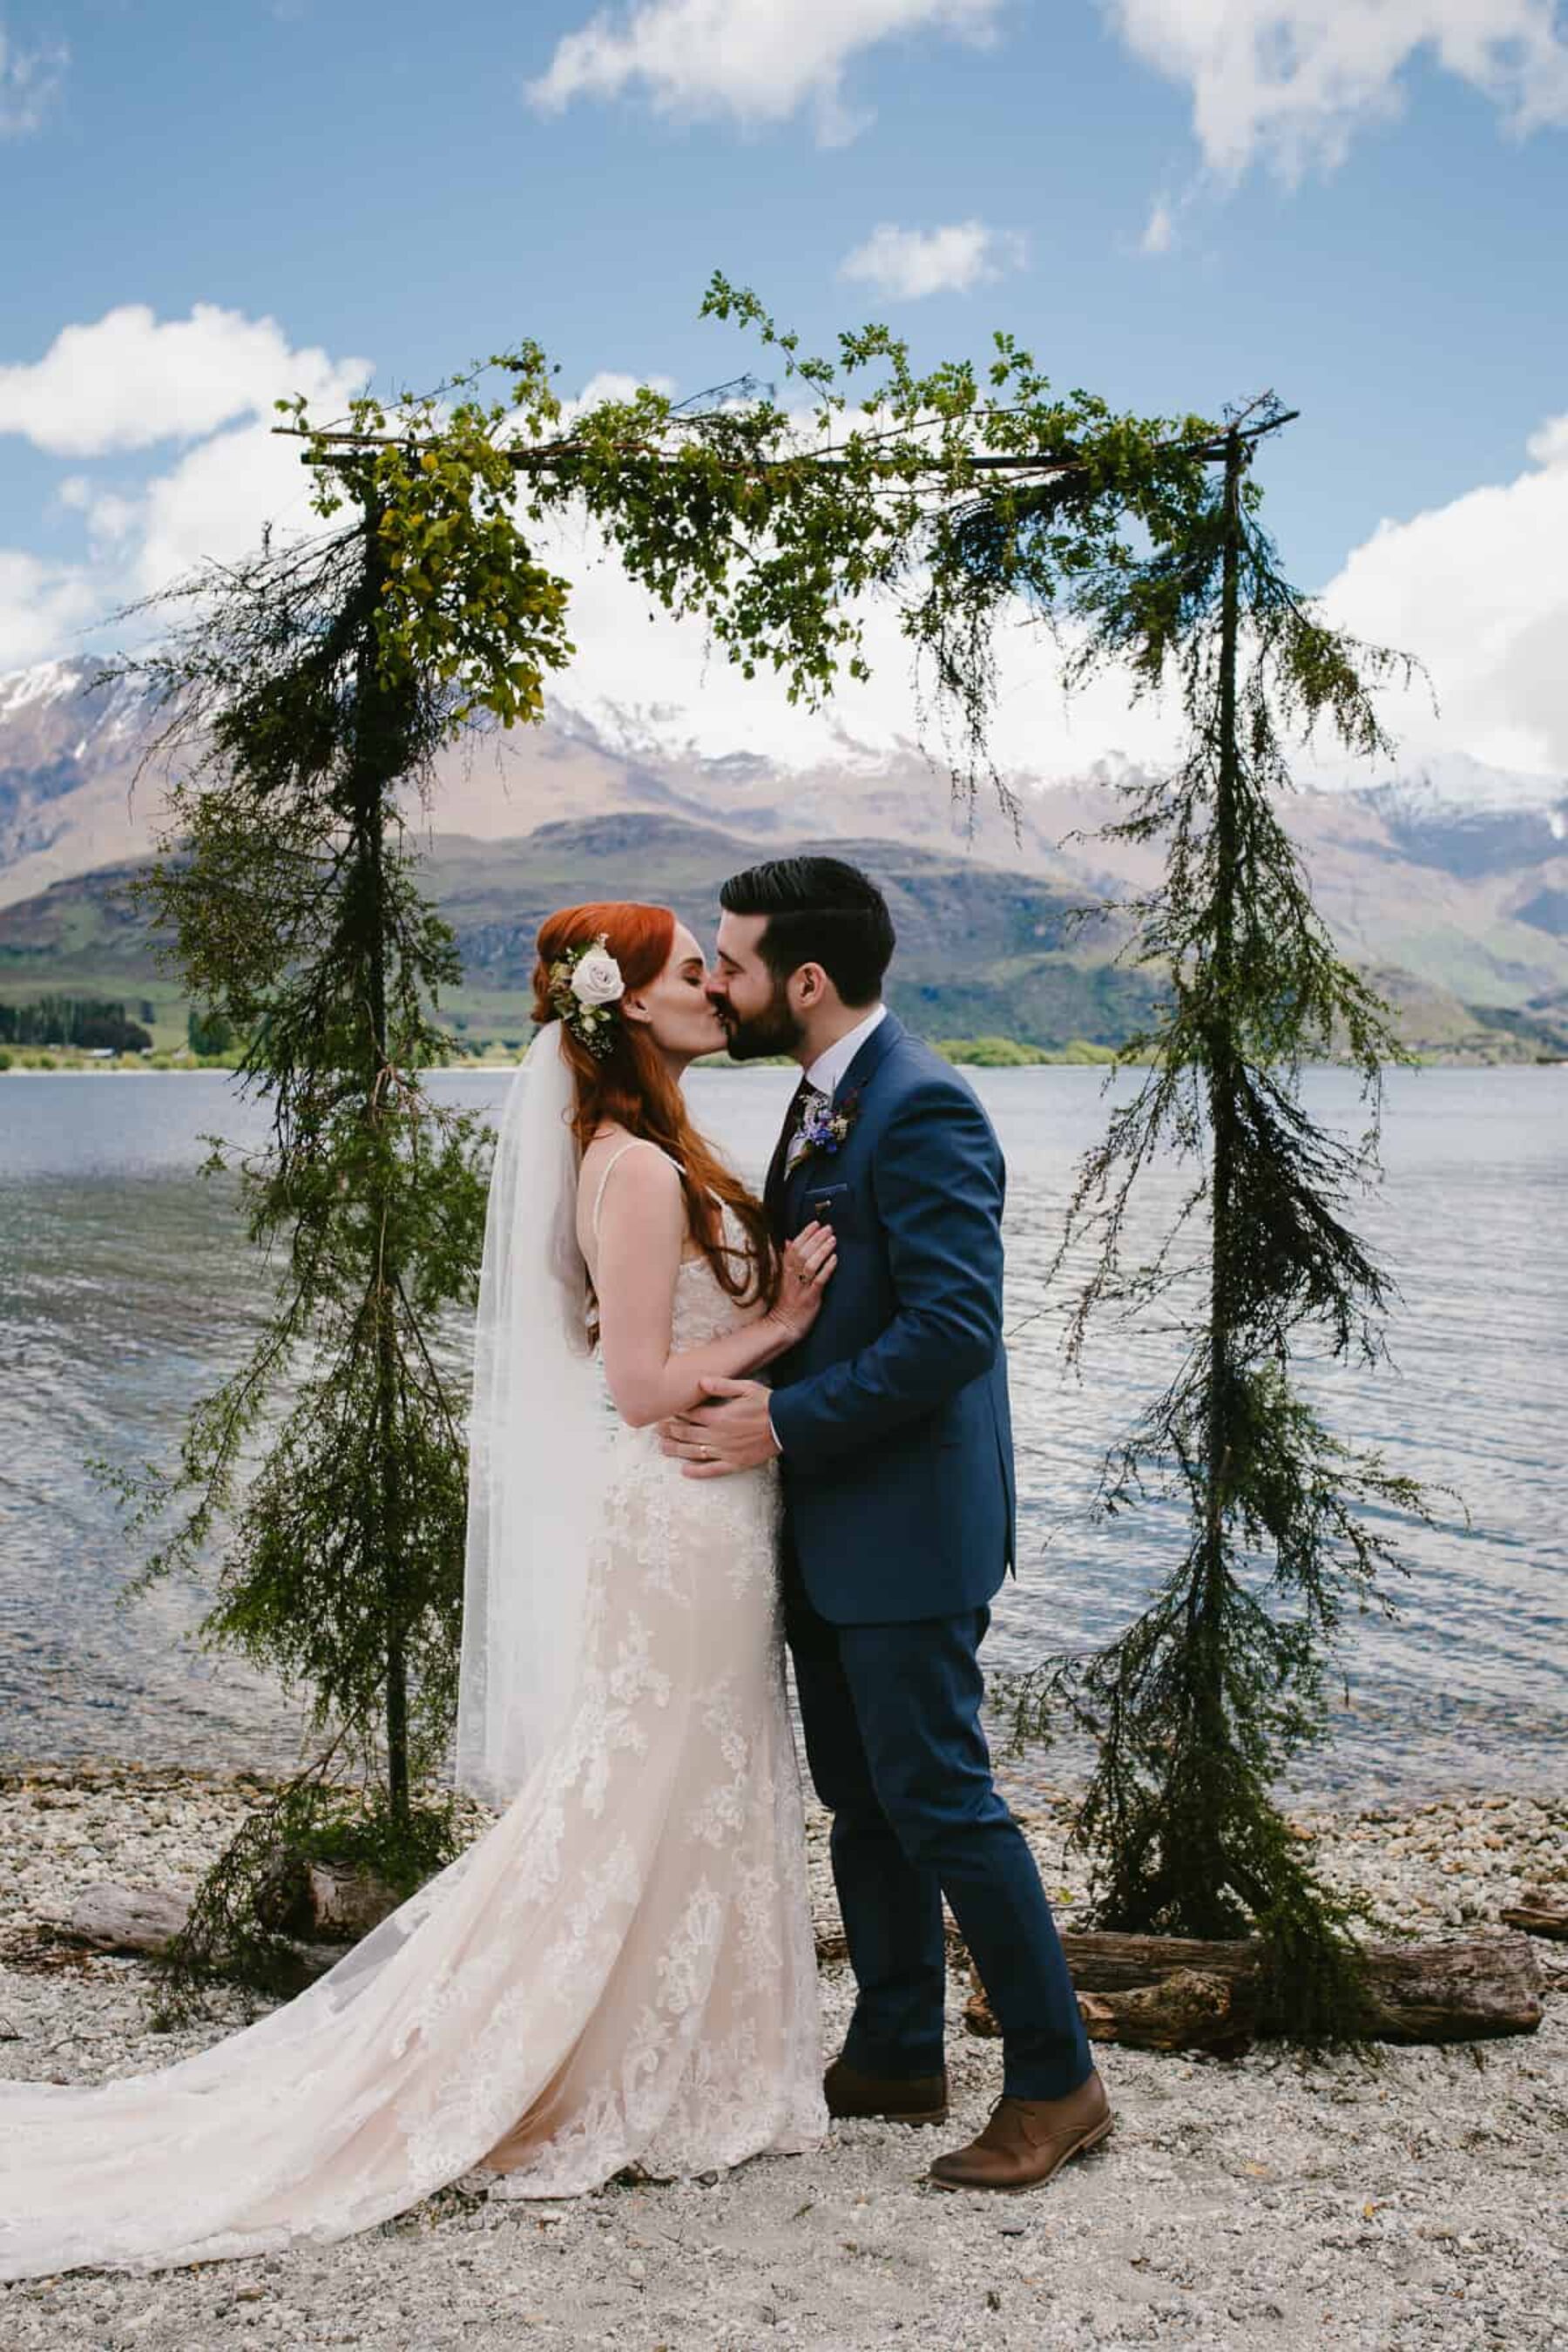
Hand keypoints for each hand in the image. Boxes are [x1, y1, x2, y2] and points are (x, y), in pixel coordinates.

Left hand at [661, 1378, 780, 1478]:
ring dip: (677, 1450)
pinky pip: (712, 1470)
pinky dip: (697, 1471)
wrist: (787, 1424)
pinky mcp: (734, 1463)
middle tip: (657, 1429)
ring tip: (663, 1447)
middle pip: (687, 1433)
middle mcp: (718, 1435)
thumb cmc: (767, 1404)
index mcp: (718, 1416)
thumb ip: (722, 1385)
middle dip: (670, 1430)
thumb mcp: (746, 1387)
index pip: (690, 1415)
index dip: (676, 1413)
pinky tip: (685, 1471)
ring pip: (695, 1452)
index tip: (665, 1412)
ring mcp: (725, 1451)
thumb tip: (700, 1381)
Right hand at [770, 1219, 836, 1342]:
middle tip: (829, 1227)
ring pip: (810, 1264)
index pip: (793, 1247)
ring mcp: (801, 1287)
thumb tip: (787, 1240)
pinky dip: (827, 1268)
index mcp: (785, 1270)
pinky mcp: (810, 1298)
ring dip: (822, 1250)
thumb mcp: (783, 1278)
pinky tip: (834, 1259)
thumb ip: (786, 1259)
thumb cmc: (786, 1301)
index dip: (805, 1234)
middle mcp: (792, 1276)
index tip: (815, 1223)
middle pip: (803, 1252)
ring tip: (833, 1240)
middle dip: (816, 1238)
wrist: (783, 1325)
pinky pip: (819, 1281)